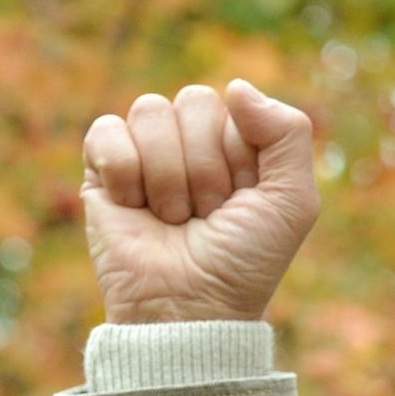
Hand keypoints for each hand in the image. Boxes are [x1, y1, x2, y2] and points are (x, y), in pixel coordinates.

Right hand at [80, 79, 319, 323]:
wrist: (191, 308)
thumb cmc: (244, 262)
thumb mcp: (292, 201)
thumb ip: (289, 133)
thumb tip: (236, 86)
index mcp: (236, 144)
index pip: (235, 106)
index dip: (240, 157)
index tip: (240, 202)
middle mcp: (191, 143)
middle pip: (193, 101)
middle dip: (206, 167)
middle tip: (206, 214)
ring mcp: (145, 154)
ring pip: (150, 111)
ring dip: (169, 176)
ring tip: (173, 218)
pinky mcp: (102, 171)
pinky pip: (107, 131)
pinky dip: (125, 172)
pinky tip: (133, 208)